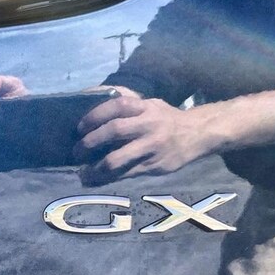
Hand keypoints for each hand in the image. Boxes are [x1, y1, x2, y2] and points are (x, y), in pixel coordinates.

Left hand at [76, 90, 212, 184]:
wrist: (198, 134)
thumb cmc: (165, 118)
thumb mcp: (150, 103)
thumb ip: (126, 101)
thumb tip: (93, 95)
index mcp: (144, 107)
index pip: (116, 106)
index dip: (94, 115)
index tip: (80, 127)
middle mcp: (148, 125)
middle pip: (114, 130)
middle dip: (90, 142)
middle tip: (77, 151)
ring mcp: (151, 147)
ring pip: (118, 158)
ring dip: (96, 167)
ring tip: (83, 173)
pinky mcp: (154, 165)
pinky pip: (126, 173)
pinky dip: (109, 178)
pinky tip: (98, 179)